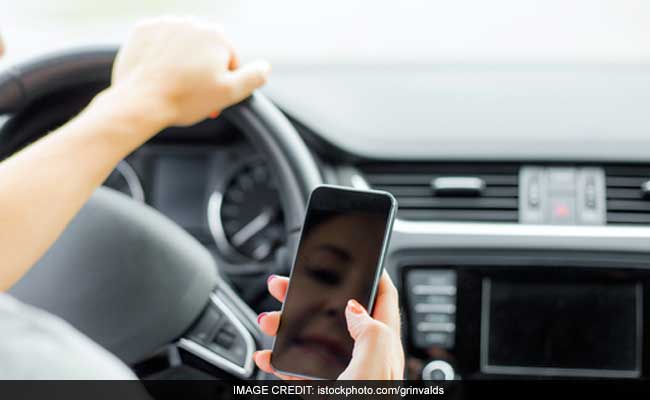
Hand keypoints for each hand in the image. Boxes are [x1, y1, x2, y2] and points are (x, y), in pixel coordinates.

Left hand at [111, 16, 269, 127]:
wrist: (140, 101)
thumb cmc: (186, 98)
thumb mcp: (231, 92)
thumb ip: (254, 77)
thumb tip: (265, 66)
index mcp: (216, 35)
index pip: (229, 59)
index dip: (223, 81)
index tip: (213, 97)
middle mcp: (191, 22)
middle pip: (205, 51)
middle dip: (203, 71)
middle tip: (194, 96)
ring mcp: (164, 24)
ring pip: (182, 46)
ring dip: (183, 63)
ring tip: (175, 86)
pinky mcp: (142, 30)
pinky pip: (159, 42)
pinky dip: (161, 56)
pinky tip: (160, 74)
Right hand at [254, 272, 404, 379]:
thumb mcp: (373, 368)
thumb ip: (371, 331)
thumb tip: (357, 308)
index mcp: (382, 343)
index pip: (384, 298)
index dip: (373, 274)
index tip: (359, 254)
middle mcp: (363, 354)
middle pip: (338, 311)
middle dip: (309, 294)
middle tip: (286, 283)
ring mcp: (342, 370)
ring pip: (312, 336)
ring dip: (287, 324)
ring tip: (268, 319)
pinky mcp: (323, 386)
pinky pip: (298, 365)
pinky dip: (279, 357)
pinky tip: (266, 354)